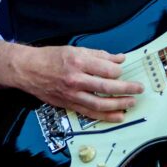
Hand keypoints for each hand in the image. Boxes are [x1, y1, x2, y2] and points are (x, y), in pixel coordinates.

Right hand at [18, 44, 143, 121]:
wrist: (27, 70)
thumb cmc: (50, 58)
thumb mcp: (74, 49)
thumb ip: (99, 55)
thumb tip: (119, 58)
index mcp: (79, 61)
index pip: (108, 69)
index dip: (119, 71)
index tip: (121, 71)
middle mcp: (76, 79)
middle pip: (108, 87)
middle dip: (127, 88)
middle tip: (139, 89)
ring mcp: (72, 94)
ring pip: (101, 103)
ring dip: (120, 104)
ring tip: (132, 102)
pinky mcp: (69, 104)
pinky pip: (90, 113)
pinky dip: (106, 116)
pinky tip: (118, 116)